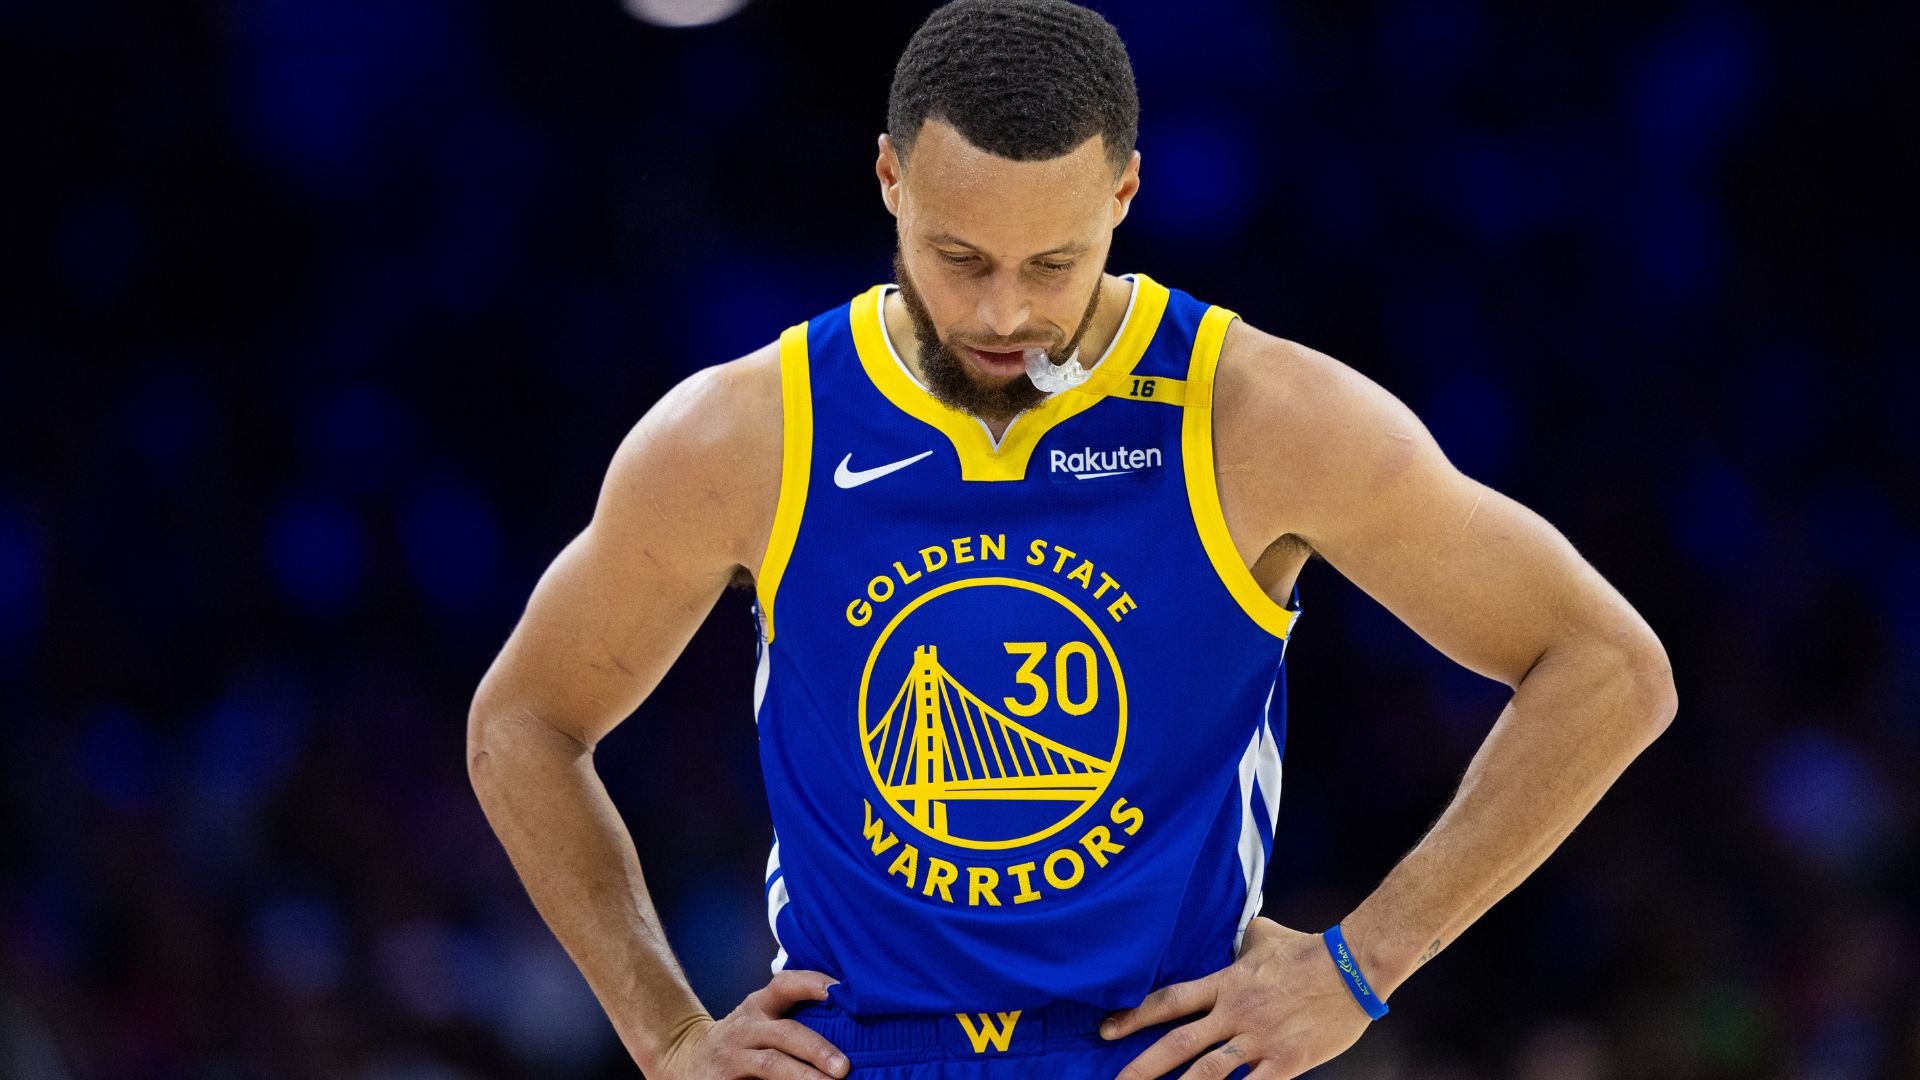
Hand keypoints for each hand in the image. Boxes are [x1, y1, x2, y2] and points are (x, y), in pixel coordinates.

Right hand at [651, 969, 850, 1079]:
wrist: (685, 1059)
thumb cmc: (741, 1040)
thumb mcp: (759, 1020)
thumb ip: (792, 1018)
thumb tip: (851, 1026)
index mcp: (758, 1006)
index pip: (785, 985)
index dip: (811, 983)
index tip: (839, 989)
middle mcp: (746, 1027)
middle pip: (785, 1033)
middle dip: (816, 1049)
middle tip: (844, 1067)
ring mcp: (733, 1056)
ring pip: (771, 1064)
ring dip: (802, 1075)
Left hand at [1100, 917, 1377, 1078]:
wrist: (1353, 966)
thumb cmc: (1309, 949)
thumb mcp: (1265, 935)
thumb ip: (1243, 938)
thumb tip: (1237, 930)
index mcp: (1225, 984)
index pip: (1168, 1001)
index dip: (1134, 1017)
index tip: (1106, 1031)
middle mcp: (1234, 1014)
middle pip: (1178, 1044)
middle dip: (1142, 1067)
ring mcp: (1259, 1039)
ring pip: (1208, 1073)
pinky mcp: (1286, 1062)